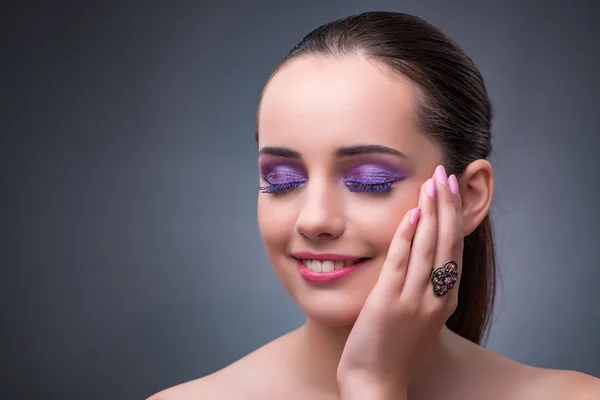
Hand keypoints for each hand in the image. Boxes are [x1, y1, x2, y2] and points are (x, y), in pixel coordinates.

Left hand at [337, 165, 463, 398]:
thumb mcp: (419, 317)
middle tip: (446, 173)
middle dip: (448, 205)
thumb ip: (424, 289)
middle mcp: (437, 298)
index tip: (452, 190)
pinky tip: (409, 212)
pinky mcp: (390, 303)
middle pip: (448, 242)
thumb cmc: (395, 350)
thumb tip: (423, 260)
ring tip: (432, 182)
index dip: (455, 217)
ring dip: (431, 211)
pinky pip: (401, 262)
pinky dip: (407, 235)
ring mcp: (415, 300)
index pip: (455, 249)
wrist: (376, 381)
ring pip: (429, 247)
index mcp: (445, 300)